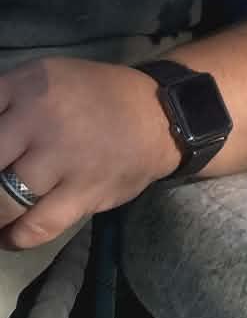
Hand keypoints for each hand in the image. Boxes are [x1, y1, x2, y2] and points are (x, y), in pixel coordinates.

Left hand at [0, 58, 180, 251]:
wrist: (159, 116)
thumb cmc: (91, 97)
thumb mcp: (44, 79)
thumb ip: (4, 103)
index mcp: (28, 86)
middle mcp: (42, 119)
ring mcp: (64, 159)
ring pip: (2, 200)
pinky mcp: (84, 193)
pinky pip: (36, 227)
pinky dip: (14, 238)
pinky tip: (8, 236)